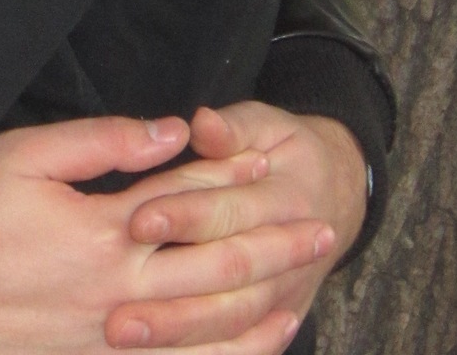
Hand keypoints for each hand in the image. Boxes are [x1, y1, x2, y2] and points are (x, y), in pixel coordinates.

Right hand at [0, 115, 328, 354]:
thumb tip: (172, 131)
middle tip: (322, 234)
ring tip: (299, 300)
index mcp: (101, 233)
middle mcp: (116, 295)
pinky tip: (237, 351)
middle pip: (212, 270)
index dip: (230, 179)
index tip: (270, 163)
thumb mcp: (23, 154)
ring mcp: (104, 341)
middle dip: (270, 249)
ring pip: (202, 335)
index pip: (184, 200)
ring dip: (256, 315)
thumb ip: (103, 142)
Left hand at [107, 103, 366, 349]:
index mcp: (286, 198)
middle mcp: (291, 256)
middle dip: (173, 293)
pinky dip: (208, 352)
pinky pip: (245, 346)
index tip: (135, 222)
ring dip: (179, 331)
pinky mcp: (279, 318)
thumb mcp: (266, 124)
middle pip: (229, 276)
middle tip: (117, 308)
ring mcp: (287, 295)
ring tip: (124, 334)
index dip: (185, 216)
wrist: (339, 193)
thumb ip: (233, 127)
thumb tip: (202, 123)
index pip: (229, 211)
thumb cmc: (287, 149)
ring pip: (233, 319)